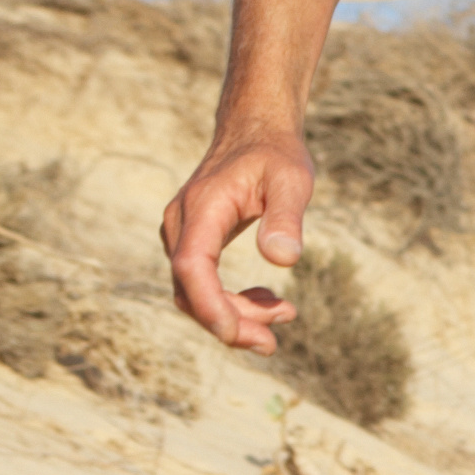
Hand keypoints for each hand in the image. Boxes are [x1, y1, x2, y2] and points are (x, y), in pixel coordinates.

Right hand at [162, 127, 317, 354]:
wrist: (256, 131)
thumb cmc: (275, 154)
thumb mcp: (292, 180)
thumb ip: (287, 218)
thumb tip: (284, 260)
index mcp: (202, 209)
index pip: (192, 267)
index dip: (209, 306)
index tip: (235, 335)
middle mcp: (182, 224)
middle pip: (190, 290)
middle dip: (229, 322)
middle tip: (273, 342)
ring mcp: (183, 234)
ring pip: (195, 292)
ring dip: (234, 315)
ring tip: (284, 315)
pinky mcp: (194, 241)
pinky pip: (202, 283)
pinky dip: (230, 300)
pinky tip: (268, 300)